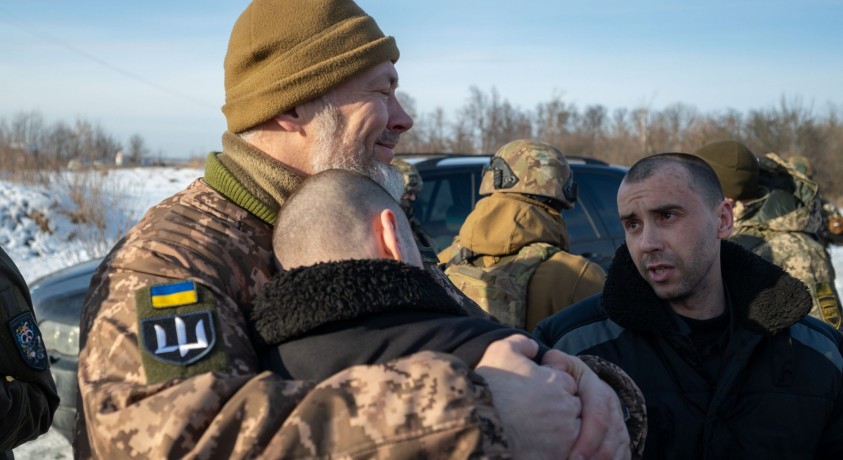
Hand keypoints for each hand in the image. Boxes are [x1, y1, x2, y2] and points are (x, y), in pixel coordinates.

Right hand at [475, 334, 581, 458]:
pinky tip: (533, 443)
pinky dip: (553, 448)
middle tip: (534, 413)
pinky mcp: (556, 455)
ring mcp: (564, 436)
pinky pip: (564, 451)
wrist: (476, 423)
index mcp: (557, 382)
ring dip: (559, 432)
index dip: (550, 388)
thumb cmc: (489, 388)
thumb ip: (521, 343)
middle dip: (558, 409)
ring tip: (533, 430)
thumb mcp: (501, 352)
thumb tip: (533, 347)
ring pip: (571, 433)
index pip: (567, 384)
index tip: (534, 394)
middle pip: (572, 408)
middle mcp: (566, 408)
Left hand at [542, 351, 630, 458]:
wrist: (590, 386)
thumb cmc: (570, 377)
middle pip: (609, 443)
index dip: (587, 440)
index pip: (598, 418)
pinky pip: (621, 459)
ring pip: (616, 454)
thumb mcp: (564, 365)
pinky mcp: (622, 443)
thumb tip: (548, 364)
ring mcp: (620, 429)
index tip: (573, 458)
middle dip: (593, 459)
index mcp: (600, 393)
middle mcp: (614, 412)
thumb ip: (556, 364)